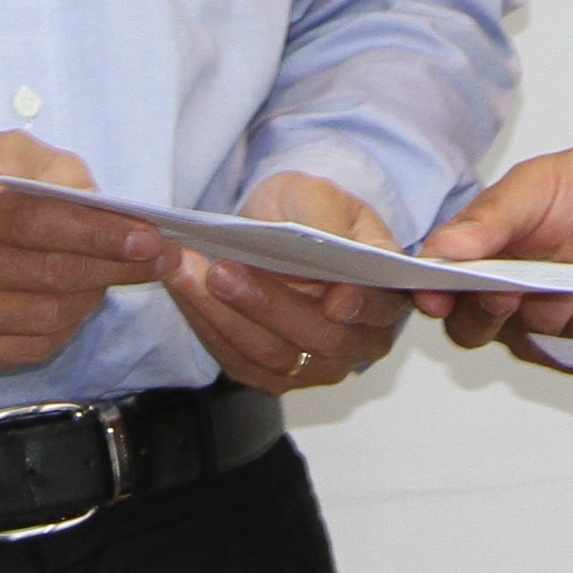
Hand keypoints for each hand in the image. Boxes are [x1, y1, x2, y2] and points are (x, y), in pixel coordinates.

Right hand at [0, 134, 164, 379]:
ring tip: (112, 276)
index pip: (28, 221)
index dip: (94, 231)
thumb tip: (104, 204)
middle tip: (157, 259)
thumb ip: (48, 168)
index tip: (147, 236)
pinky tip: (73, 303)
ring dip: (92, 298)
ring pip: (42, 319)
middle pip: (43, 274)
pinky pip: (24, 350)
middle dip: (113, 267)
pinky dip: (63, 329)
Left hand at [162, 170, 406, 394]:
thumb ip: (329, 219)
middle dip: (268, 305)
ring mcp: (316, 366)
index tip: (335, 300)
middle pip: (320, 339)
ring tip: (192, 274)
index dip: (361, 305)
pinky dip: (209, 326)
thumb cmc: (308, 213)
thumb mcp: (320, 196)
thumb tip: (331, 245)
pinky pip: (239, 361)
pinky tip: (186, 291)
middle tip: (224, 272)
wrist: (277, 232)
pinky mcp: (273, 375)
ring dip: (225, 315)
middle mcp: (357, 340)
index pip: (382, 306)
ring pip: (273, 356)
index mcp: (385, 292)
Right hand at [417, 139, 572, 354]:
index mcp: (482, 254)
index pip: (439, 287)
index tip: (434, 290)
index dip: (431, 292)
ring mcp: (553, 324)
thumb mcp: (539, 182)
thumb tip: (442, 249)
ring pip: (537, 329)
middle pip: (474, 327)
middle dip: (493, 304)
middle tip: (513, 283)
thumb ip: (490, 217)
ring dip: (567, 282)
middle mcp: (510, 298)